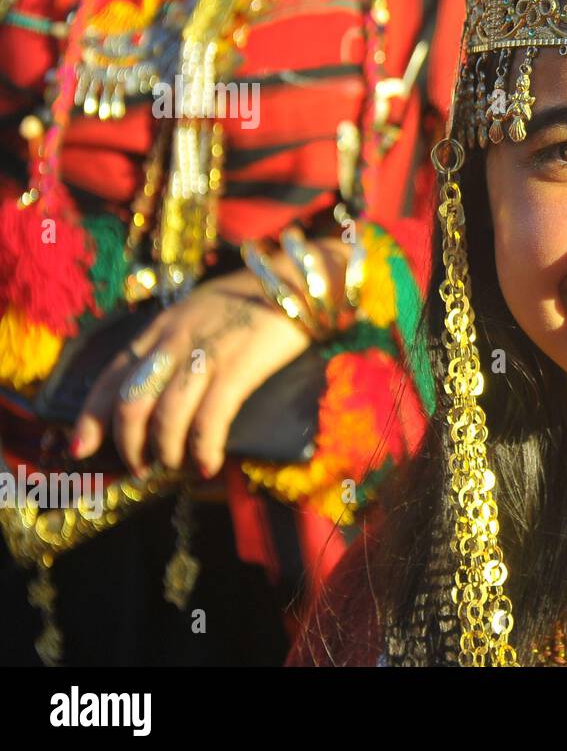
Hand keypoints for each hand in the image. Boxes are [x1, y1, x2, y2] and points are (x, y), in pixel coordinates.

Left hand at [69, 264, 313, 478]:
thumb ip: (178, 340)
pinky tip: (207, 464)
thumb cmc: (255, 299)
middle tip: (141, 467)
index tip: (82, 447)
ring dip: (165, 451)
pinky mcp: (236, 368)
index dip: (92, 417)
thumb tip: (163, 383)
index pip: (110, 376)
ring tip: (175, 467)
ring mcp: (204, 354)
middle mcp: (173, 340)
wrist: (300, 283)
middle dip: (129, 444)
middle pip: (132, 402)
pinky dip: (203, 448)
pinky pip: (209, 419)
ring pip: (165, 415)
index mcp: (161, 327)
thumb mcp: (200, 310)